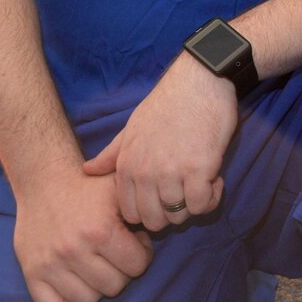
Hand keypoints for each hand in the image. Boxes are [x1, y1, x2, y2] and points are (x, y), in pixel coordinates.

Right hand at [11, 168, 151, 301]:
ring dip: (97, 287)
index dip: (142, 254)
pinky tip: (77, 282)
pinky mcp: (31, 273)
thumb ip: (144, 205)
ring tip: (97, 266)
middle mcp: (73, 250)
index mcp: (100, 230)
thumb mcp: (120, 187)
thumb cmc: (89, 187)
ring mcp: (50, 265)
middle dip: (122, 271)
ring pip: (88, 301)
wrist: (44, 183)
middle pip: (114, 287)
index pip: (138, 266)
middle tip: (116, 254)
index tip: (135, 241)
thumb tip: (163, 223)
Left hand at [84, 54, 238, 231]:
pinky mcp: (200, 169)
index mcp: (127, 166)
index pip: (130, 213)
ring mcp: (172, 172)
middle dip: (169, 214)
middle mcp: (145, 173)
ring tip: (200, 185)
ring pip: (179, 215)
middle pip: (154, 220)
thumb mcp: (132, 129)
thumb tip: (86, 171)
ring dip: (192, 206)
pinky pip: (202, 204)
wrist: (198, 81)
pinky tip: (214, 181)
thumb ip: (111, 154)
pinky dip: (210, 199)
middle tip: (183, 195)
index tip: (163, 200)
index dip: (148, 212)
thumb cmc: (167, 104)